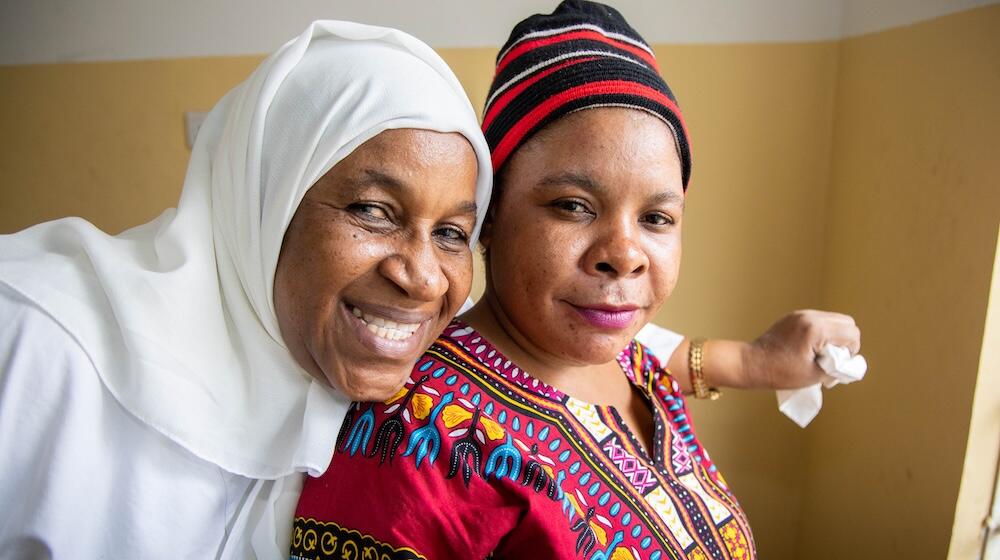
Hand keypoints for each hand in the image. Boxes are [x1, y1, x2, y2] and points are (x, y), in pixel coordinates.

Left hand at [743, 310, 860, 389]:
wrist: (751, 363)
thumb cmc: (781, 372)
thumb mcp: (815, 374)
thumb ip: (837, 366)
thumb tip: (847, 361)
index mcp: (816, 329)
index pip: (852, 333)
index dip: (851, 351)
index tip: (838, 364)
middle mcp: (810, 316)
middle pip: (846, 322)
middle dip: (845, 341)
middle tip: (832, 358)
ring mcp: (800, 314)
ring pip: (833, 319)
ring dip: (834, 336)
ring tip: (821, 354)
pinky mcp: (793, 317)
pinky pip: (818, 320)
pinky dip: (821, 333)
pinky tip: (810, 348)